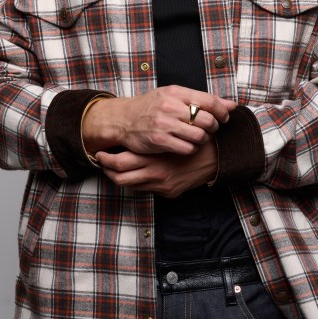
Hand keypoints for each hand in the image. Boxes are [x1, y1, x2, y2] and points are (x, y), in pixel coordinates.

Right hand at [83, 85, 235, 156]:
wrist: (124, 119)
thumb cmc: (152, 107)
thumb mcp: (174, 96)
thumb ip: (202, 99)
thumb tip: (232, 105)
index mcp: (176, 92)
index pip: (209, 101)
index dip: (222, 111)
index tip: (224, 118)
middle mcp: (170, 106)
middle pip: (207, 120)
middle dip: (214, 127)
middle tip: (210, 129)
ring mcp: (164, 124)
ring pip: (199, 136)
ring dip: (203, 139)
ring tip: (199, 138)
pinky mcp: (159, 140)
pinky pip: (187, 148)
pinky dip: (191, 149)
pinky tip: (188, 145)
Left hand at [96, 139, 217, 197]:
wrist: (217, 158)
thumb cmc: (192, 139)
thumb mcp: (174, 129)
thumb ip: (156, 129)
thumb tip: (132, 126)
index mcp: (153, 155)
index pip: (120, 162)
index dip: (106, 159)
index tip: (100, 153)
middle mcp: (155, 172)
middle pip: (120, 177)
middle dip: (107, 169)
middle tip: (101, 161)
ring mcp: (161, 185)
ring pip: (130, 186)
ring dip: (118, 178)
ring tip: (112, 169)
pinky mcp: (169, 192)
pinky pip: (145, 189)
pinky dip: (136, 182)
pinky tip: (134, 174)